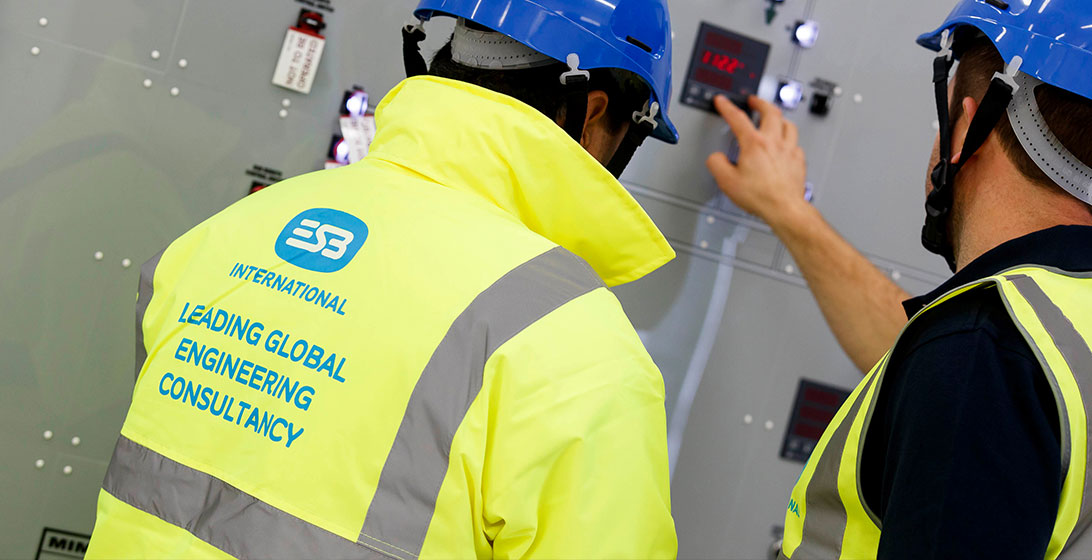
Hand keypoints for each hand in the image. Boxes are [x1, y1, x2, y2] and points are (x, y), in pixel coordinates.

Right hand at [706, 95, 807, 227]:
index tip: (723, 102)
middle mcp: (774, 142)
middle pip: (771, 112)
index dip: (727, 107)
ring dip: (779, 117)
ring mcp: (789, 150)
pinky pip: (796, 142)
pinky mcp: (799, 161)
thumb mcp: (727, 181)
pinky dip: (789, 138)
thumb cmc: (760, 196)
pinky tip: (786, 142)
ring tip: (774, 117)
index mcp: (754, 144)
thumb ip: (716, 164)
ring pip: (788, 124)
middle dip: (760, 103)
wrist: (784, 208)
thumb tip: (716, 157)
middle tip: (754, 100)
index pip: (738, 118)